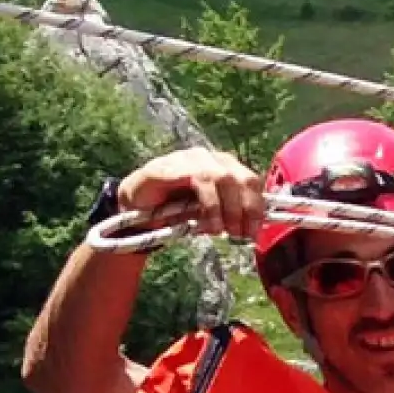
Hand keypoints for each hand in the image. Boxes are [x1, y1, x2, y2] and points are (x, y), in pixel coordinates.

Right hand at [116, 147, 264, 241]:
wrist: (135, 209)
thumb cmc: (175, 212)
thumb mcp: (210, 216)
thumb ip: (230, 216)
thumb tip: (254, 228)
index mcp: (224, 167)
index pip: (251, 181)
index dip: (258, 207)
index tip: (255, 232)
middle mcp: (209, 158)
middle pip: (242, 178)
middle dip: (247, 209)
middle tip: (241, 234)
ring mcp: (188, 158)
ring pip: (222, 177)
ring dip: (228, 208)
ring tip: (222, 231)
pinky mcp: (167, 166)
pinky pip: (197, 179)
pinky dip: (208, 203)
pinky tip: (208, 221)